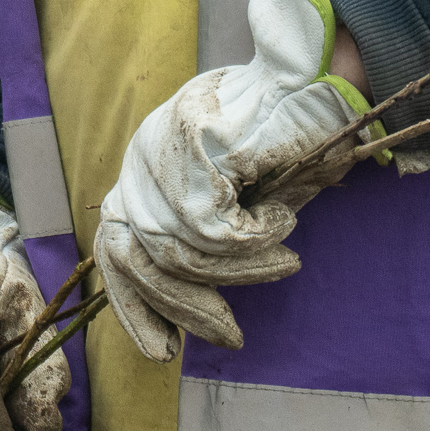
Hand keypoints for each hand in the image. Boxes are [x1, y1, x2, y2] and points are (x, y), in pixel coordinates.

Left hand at [90, 0, 372, 359]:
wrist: (315, 78)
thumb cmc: (285, 146)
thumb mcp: (234, 204)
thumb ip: (198, 244)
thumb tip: (182, 318)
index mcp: (142, 171)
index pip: (113, 250)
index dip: (134, 306)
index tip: (162, 352)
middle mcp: (139, 156)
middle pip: (139, 259)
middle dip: (187, 309)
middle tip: (233, 335)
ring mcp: (159, 144)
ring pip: (179, 249)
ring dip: (239, 272)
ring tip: (283, 258)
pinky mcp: (191, 140)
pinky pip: (213, 228)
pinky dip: (256, 238)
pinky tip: (283, 220)